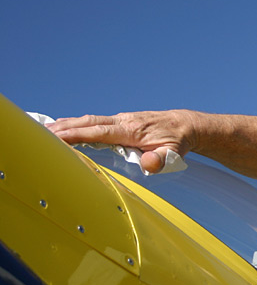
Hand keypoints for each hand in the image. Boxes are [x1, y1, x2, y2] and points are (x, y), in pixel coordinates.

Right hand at [49, 110, 198, 173]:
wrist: (187, 126)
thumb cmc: (178, 141)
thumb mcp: (174, 153)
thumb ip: (161, 160)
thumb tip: (149, 164)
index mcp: (131, 130)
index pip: (99, 132)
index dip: (77, 135)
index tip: (57, 137)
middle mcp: (123, 121)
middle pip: (88, 123)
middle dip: (65, 128)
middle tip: (42, 133)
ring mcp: (121, 119)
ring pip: (90, 120)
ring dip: (68, 124)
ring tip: (46, 130)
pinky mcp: (121, 121)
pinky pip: (95, 121)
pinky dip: (78, 123)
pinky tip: (67, 126)